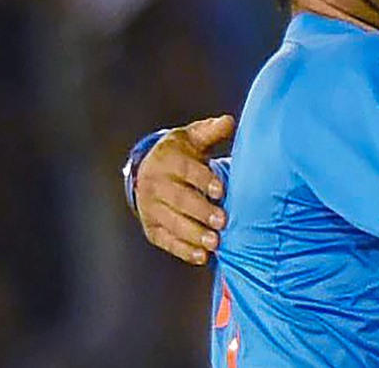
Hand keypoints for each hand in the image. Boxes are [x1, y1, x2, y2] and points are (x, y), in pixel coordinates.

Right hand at [136, 115, 233, 264]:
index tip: (221, 190)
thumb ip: (211, 131)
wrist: (151, 170)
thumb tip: (228, 122)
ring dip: (193, 234)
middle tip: (222, 221)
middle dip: (200, 211)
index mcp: (167, 159)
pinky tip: (201, 256)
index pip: (185, 170)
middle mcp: (154, 183)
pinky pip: (166, 241)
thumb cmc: (182, 153)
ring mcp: (150, 208)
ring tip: (215, 243)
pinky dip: (183, 250)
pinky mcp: (151, 227)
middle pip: (178, 200)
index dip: (202, 180)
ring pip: (171, 222)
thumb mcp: (193, 137)